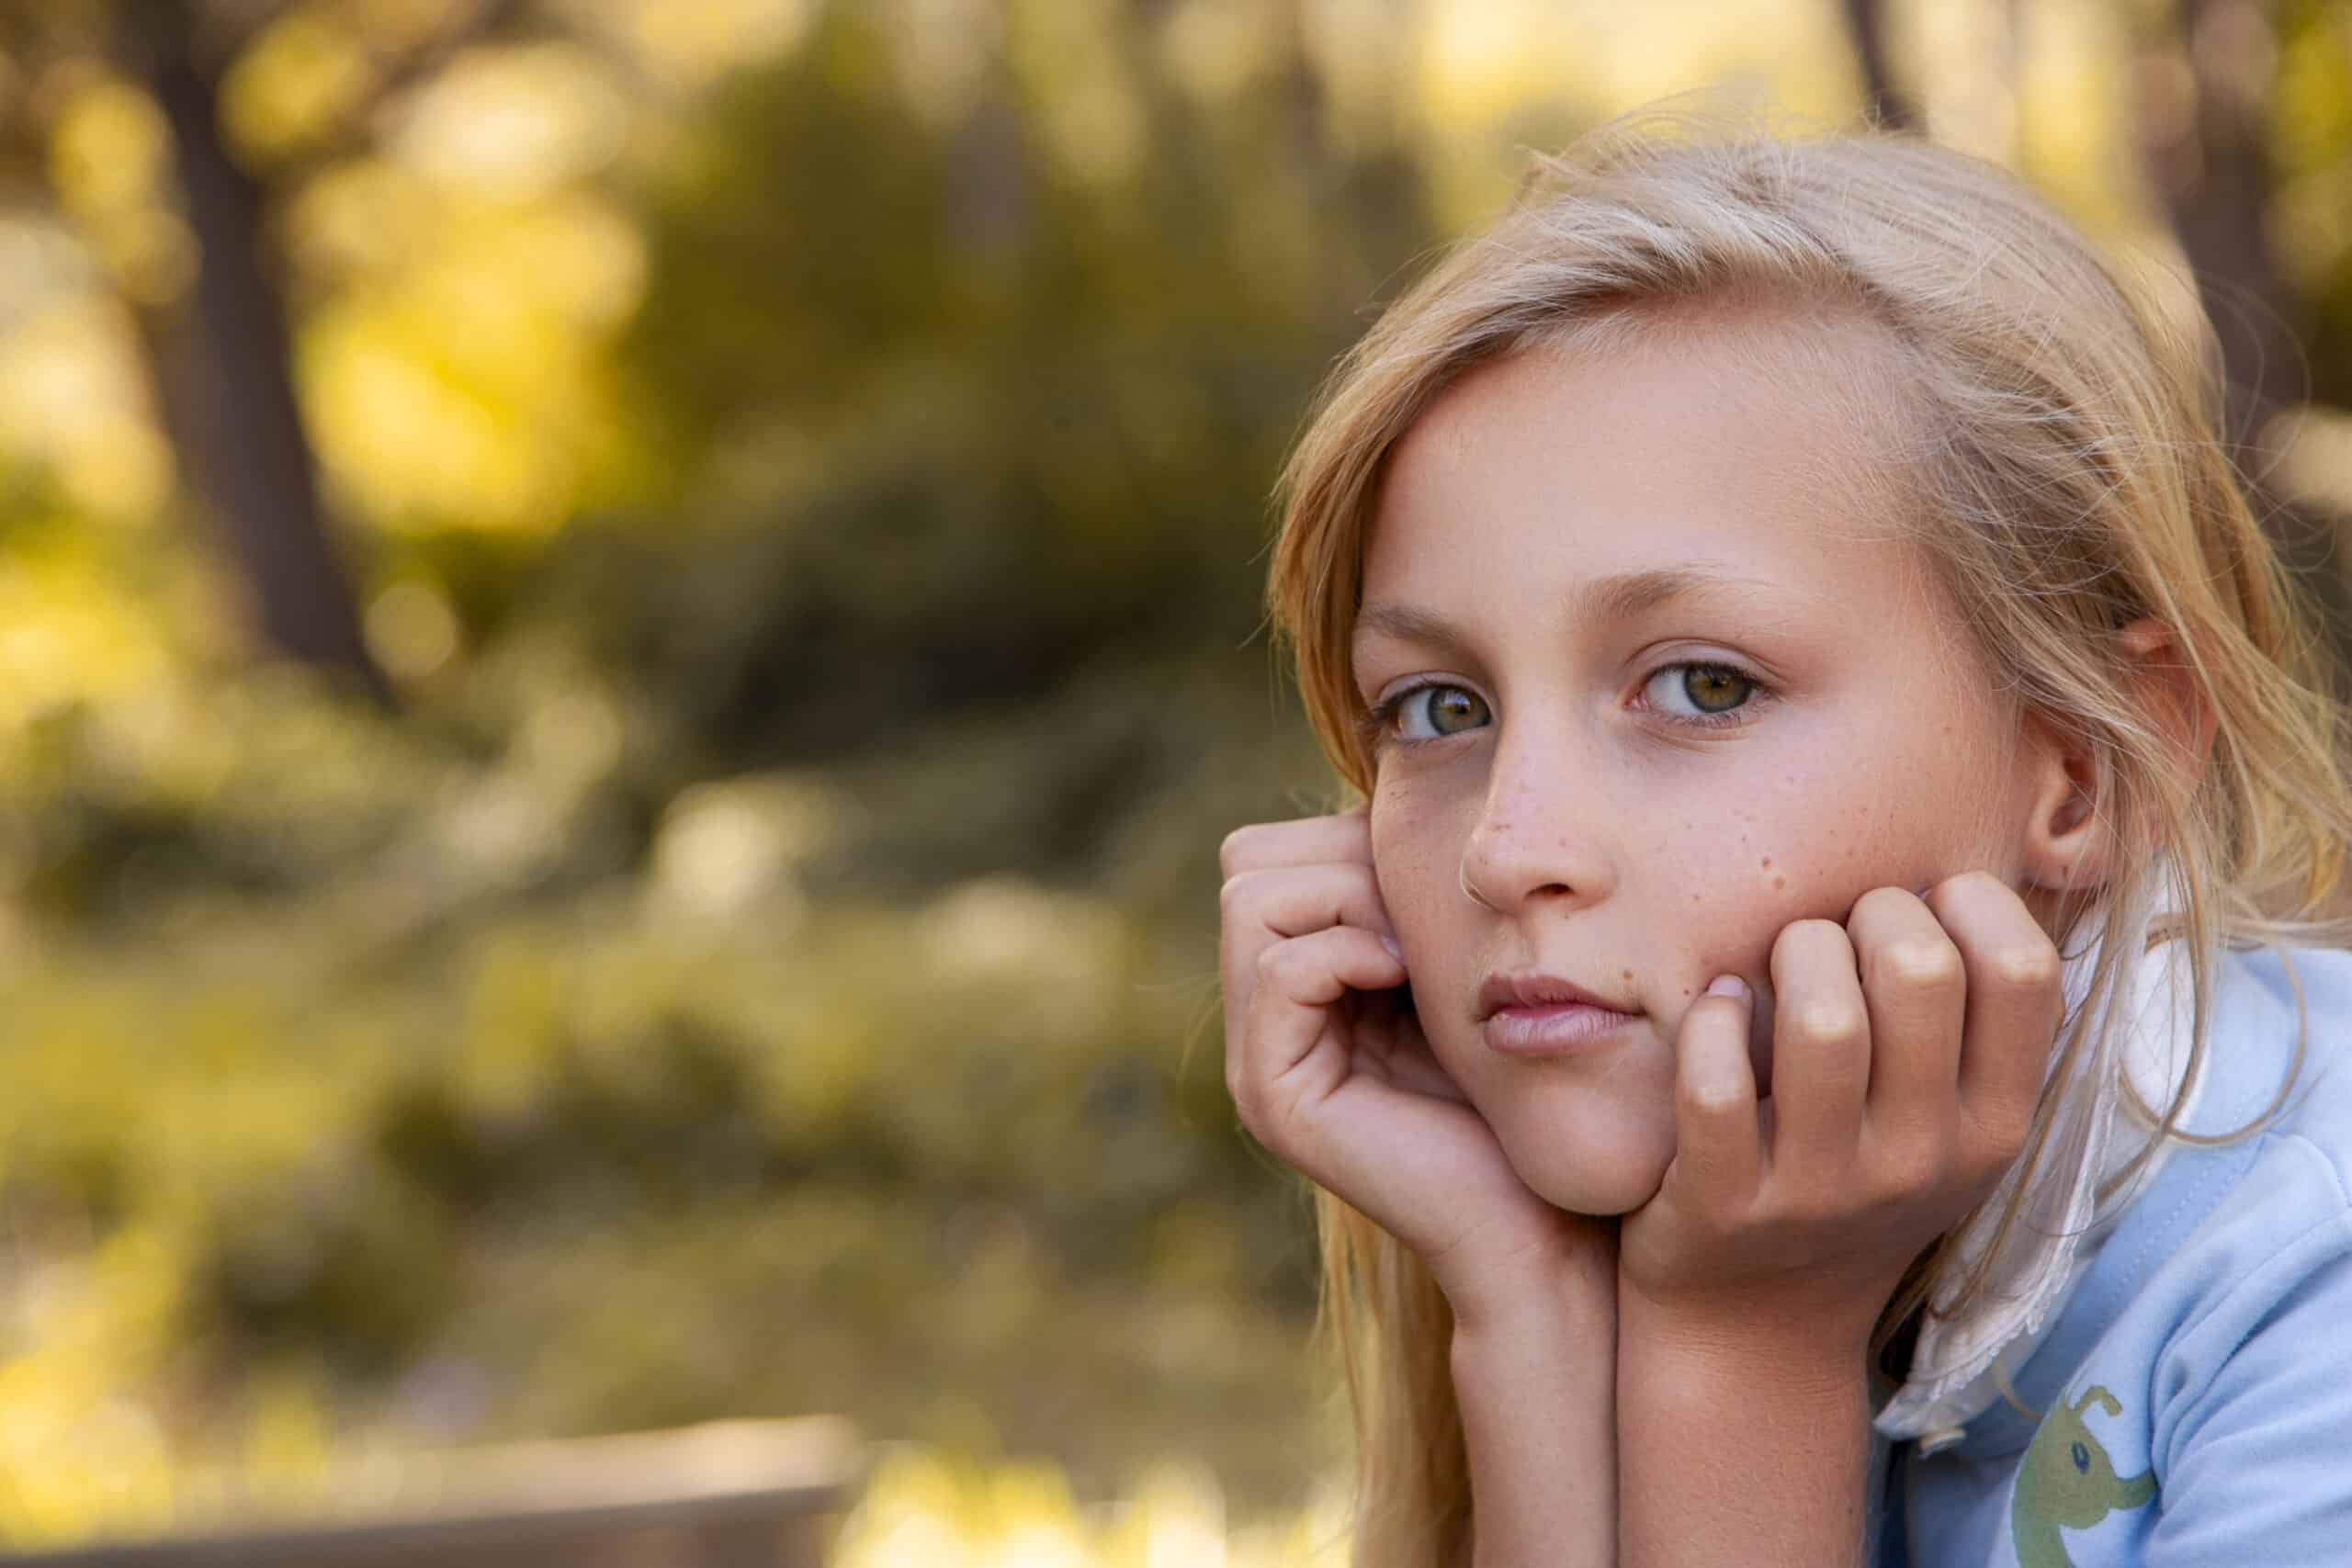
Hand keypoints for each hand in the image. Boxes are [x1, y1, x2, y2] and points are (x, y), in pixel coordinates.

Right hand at [1220, 805, 1613, 1328]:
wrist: (1552, 1220)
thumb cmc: (1530, 1087)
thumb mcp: (1462, 958)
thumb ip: (1410, 890)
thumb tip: (1391, 784)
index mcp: (1297, 981)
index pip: (1270, 849)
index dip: (1348, 840)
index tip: (1430, 887)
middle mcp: (1261, 1019)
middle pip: (1249, 860)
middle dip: (1344, 860)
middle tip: (1420, 918)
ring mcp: (1256, 1058)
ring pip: (1254, 896)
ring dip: (1349, 898)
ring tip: (1415, 952)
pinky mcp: (1273, 1095)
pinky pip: (1279, 965)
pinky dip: (1346, 948)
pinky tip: (1404, 979)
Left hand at [1618, 873, 2061, 1360]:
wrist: (1753, 1327)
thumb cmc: (1854, 1184)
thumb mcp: (1948, 1127)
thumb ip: (1976, 1024)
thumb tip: (1973, 870)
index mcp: (1996, 1126)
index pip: (2025, 970)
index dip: (1969, 902)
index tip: (1921, 904)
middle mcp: (1924, 1160)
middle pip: (1919, 970)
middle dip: (1867, 912)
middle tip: (1836, 931)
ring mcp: (1823, 1189)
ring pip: (1823, 1019)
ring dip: (1791, 954)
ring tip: (1776, 965)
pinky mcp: (1724, 1204)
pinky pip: (1715, 1084)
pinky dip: (1709, 1022)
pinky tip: (1715, 1011)